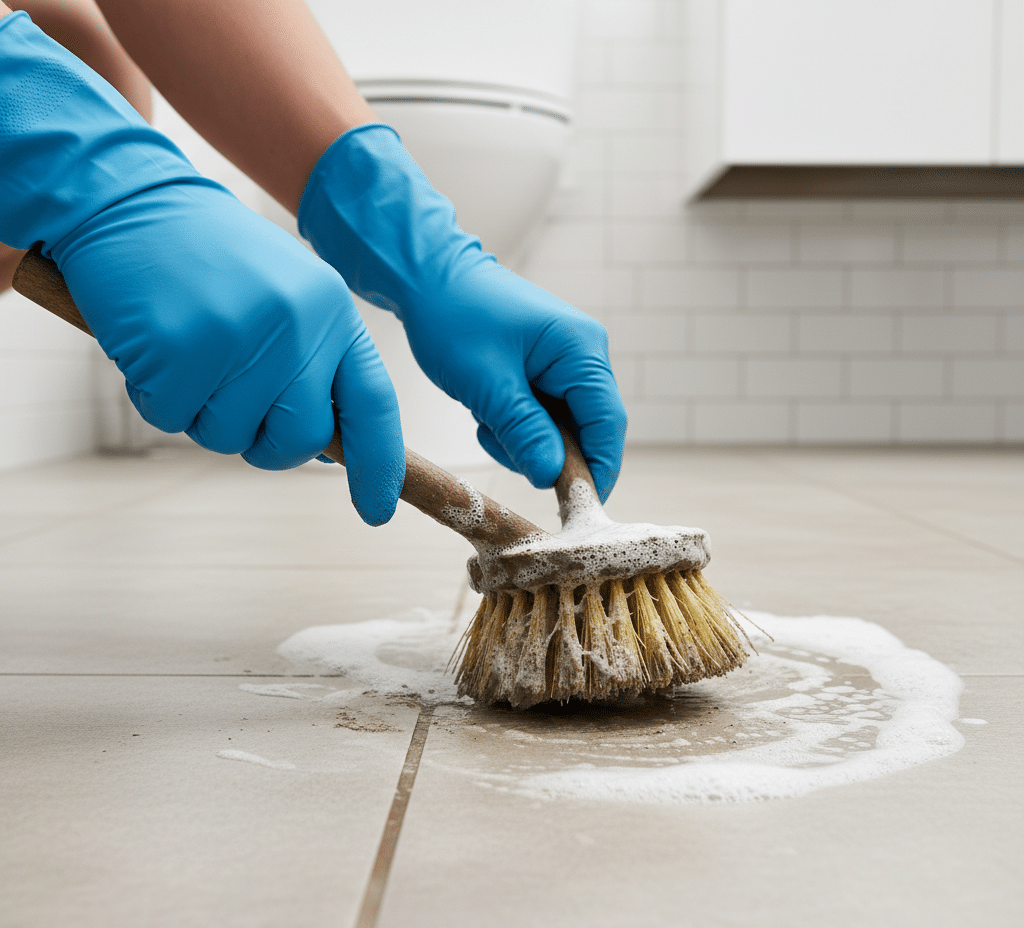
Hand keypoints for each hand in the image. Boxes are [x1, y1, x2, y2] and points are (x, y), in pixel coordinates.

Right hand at [0, 13, 403, 523]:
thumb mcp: (287, 297)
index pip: (373, 405)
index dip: (379, 465)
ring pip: (229, 436)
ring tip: (190, 349)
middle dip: (265, 442)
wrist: (131, 198)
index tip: (376, 511)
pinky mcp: (181, 349)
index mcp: (332, 312)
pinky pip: (172, 417)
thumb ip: (313, 362)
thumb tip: (323, 441)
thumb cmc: (211, 260)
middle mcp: (298, 326)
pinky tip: (155, 342)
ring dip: (202, 412)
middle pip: (301, 439)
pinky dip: (156, 394)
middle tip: (231, 404)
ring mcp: (241, 338)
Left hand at [298, 124, 626, 501]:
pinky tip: (487, 412)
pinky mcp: (544, 368)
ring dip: (527, 440)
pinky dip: (517, 425)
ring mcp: (564, 361)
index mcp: (580, 349)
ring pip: (562, 427)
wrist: (428, 278)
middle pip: (587, 428)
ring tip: (486, 421)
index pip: (607, 422)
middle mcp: (582, 354)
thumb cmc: (454, 318)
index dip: (597, 468)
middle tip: (506, 450)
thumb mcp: (486, 384)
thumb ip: (523, 431)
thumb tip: (550, 476)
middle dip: (550, 453)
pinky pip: (544, 414)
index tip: (578, 506)